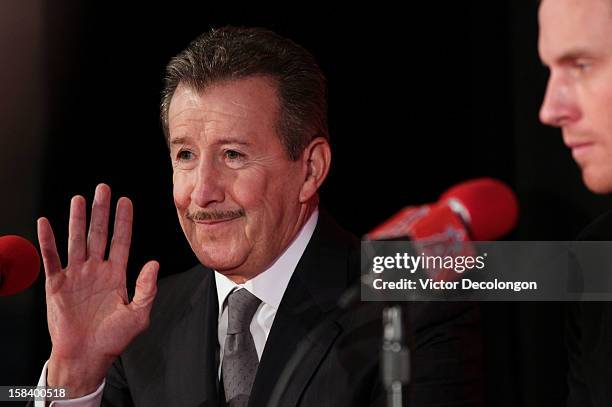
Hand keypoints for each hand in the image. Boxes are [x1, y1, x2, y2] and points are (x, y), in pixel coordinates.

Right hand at [37, 184, 158, 396]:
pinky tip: (46, 223)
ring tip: (79, 199)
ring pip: (77, 241)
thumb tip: (154, 263)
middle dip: (101, 211)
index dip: (124, 221)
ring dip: (77, 220)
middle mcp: (96, 271)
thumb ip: (146, 289)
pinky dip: (48, 241)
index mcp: (116, 275)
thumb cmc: (113, 340)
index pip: (121, 241)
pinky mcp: (57, 284)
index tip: (126, 201)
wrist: (86, 357)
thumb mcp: (138, 315)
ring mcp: (76, 275)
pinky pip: (52, 258)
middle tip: (103, 188)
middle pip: (99, 234)